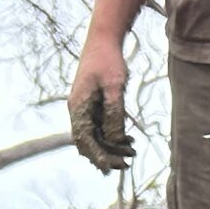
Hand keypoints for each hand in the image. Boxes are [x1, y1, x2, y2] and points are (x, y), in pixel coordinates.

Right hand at [68, 38, 133, 172]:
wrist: (104, 39)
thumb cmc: (108, 60)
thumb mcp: (114, 88)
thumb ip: (114, 114)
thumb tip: (114, 140)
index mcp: (78, 107)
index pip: (84, 140)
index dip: (97, 156)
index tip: (110, 169)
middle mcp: (78, 109)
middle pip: (88, 142)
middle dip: (106, 155)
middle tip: (127, 164)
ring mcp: (84, 107)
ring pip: (95, 135)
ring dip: (111, 146)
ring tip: (132, 152)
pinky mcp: (92, 103)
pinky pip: (99, 126)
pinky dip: (112, 135)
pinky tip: (128, 140)